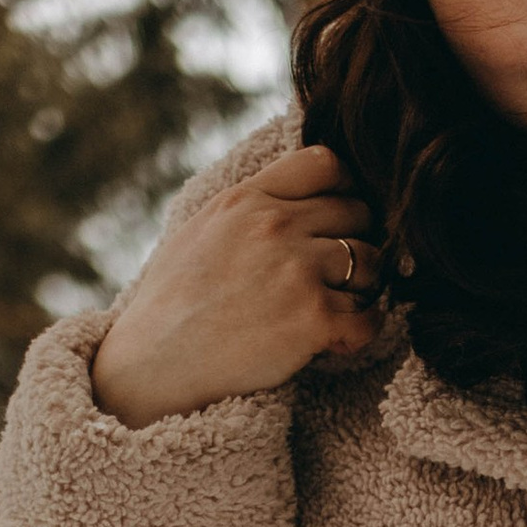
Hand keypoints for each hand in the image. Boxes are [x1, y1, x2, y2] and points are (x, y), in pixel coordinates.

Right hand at [90, 145, 378, 429]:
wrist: (156, 361)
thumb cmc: (174, 302)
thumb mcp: (203, 229)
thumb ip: (249, 206)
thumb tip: (291, 199)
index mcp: (248, 198)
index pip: (327, 164)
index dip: (348, 189)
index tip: (342, 218)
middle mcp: (276, 226)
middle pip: (358, 213)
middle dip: (358, 240)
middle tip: (342, 274)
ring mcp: (297, 271)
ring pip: (371, 263)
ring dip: (365, 287)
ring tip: (340, 307)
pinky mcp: (313, 319)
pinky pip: (370, 317)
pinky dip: (365, 329)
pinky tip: (343, 336)